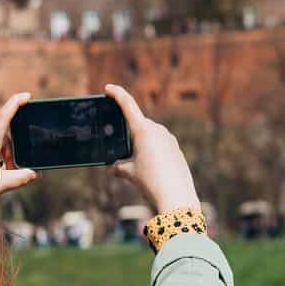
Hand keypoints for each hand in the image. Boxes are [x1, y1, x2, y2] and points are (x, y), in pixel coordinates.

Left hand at [0, 92, 37, 197]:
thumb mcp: (0, 183)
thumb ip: (19, 178)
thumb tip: (33, 174)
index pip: (5, 116)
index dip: (16, 102)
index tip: (27, 95)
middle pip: (6, 136)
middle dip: (14, 149)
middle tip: (15, 165)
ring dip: (7, 157)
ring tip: (8, 174)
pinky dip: (0, 160)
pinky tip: (1, 174)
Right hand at [105, 84, 199, 214]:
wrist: (176, 197)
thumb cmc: (151, 182)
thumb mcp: (129, 173)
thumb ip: (118, 166)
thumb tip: (114, 166)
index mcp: (143, 130)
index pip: (128, 105)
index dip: (117, 94)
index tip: (108, 88)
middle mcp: (157, 130)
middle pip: (137, 123)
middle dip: (128, 131)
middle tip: (119, 146)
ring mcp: (168, 138)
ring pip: (149, 134)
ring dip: (140, 142)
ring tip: (136, 163)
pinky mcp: (175, 147)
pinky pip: (159, 142)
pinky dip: (151, 149)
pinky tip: (150, 166)